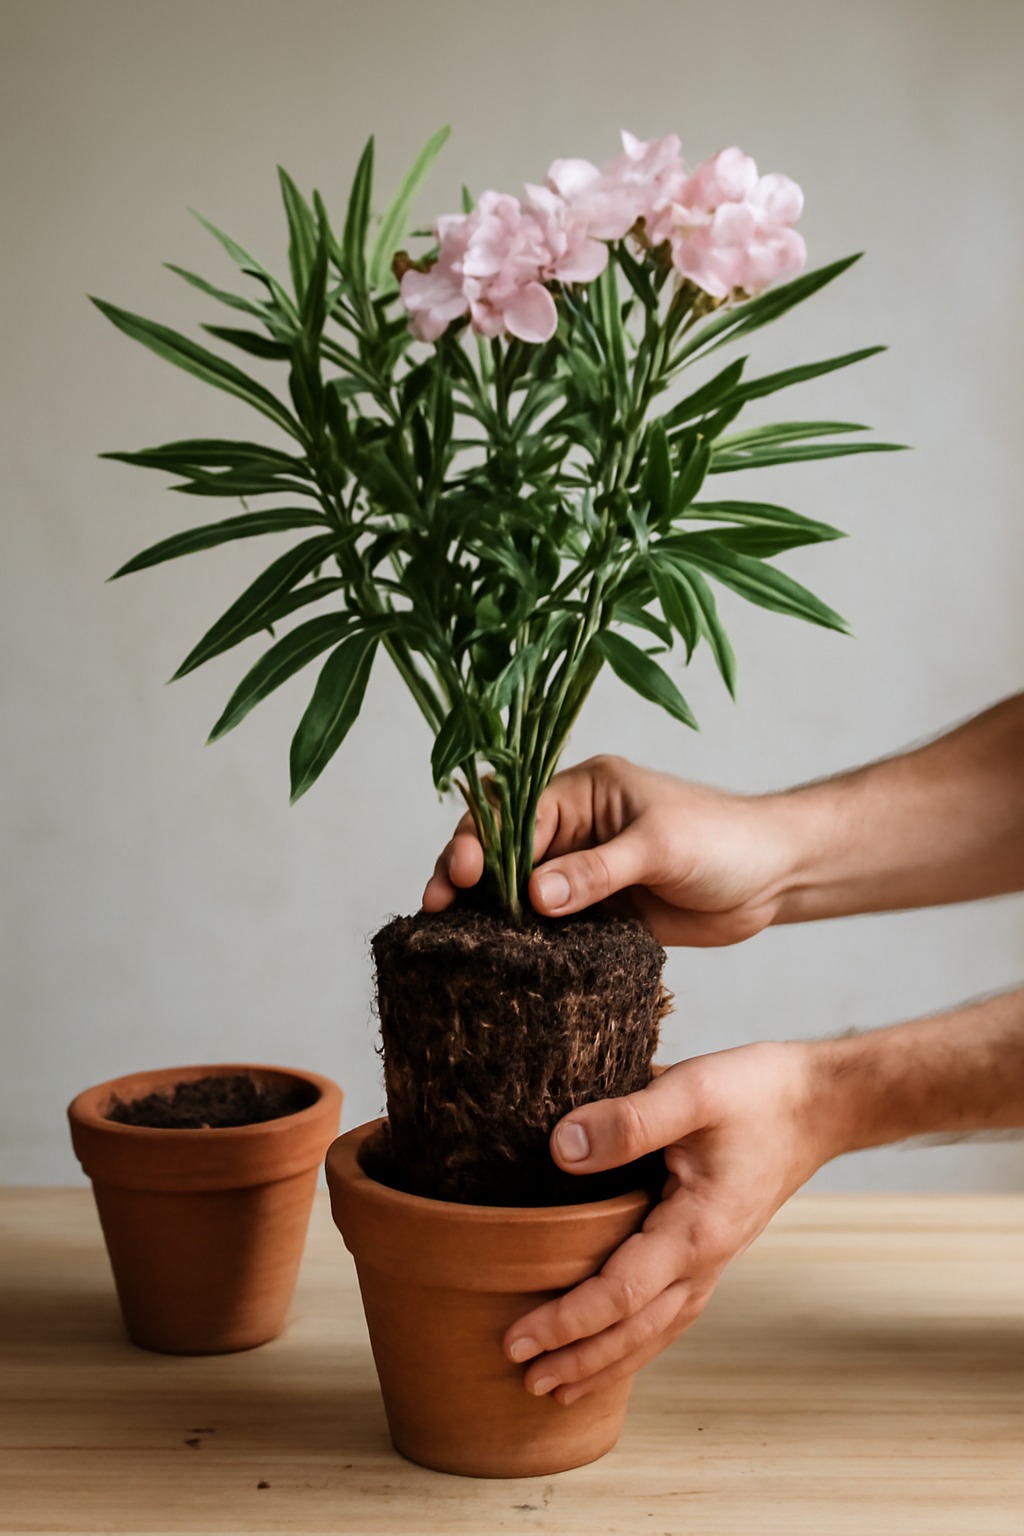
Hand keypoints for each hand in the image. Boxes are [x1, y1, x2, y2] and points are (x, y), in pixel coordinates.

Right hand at [423, 754, 796, 944]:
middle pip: (501, 848)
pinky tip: (495, 962)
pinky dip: (521, 943)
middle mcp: (573, 829)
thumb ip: (598, 870)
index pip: (516, 812)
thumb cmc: (726, 840)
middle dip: (463, 872)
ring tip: (449, 934)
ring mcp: (582, 874)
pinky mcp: (595, 915)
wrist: (775, 879)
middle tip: (436, 905)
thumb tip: (534, 896)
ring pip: (515, 891)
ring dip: (484, 910)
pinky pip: (546, 929)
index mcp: (584, 791)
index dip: (482, 840)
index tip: (462, 872)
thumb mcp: (661, 846)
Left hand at [503, 1041, 832, 1404]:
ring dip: (606, 1362)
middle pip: (635, 1330)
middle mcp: (706, 1259)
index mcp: (696, 1229)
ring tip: (559, 1387)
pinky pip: (670, 1311)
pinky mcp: (712, 1248)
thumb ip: (628, 1121)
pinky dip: (637, 1340)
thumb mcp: (691, 1089)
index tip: (519, 1338)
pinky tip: (615, 1348)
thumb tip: (561, 1149)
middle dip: (578, 1359)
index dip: (567, 1321)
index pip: (621, 1294)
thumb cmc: (755, 1093)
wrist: (817, 1104)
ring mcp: (713, 1260)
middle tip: (522, 1377)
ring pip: (655, 1331)